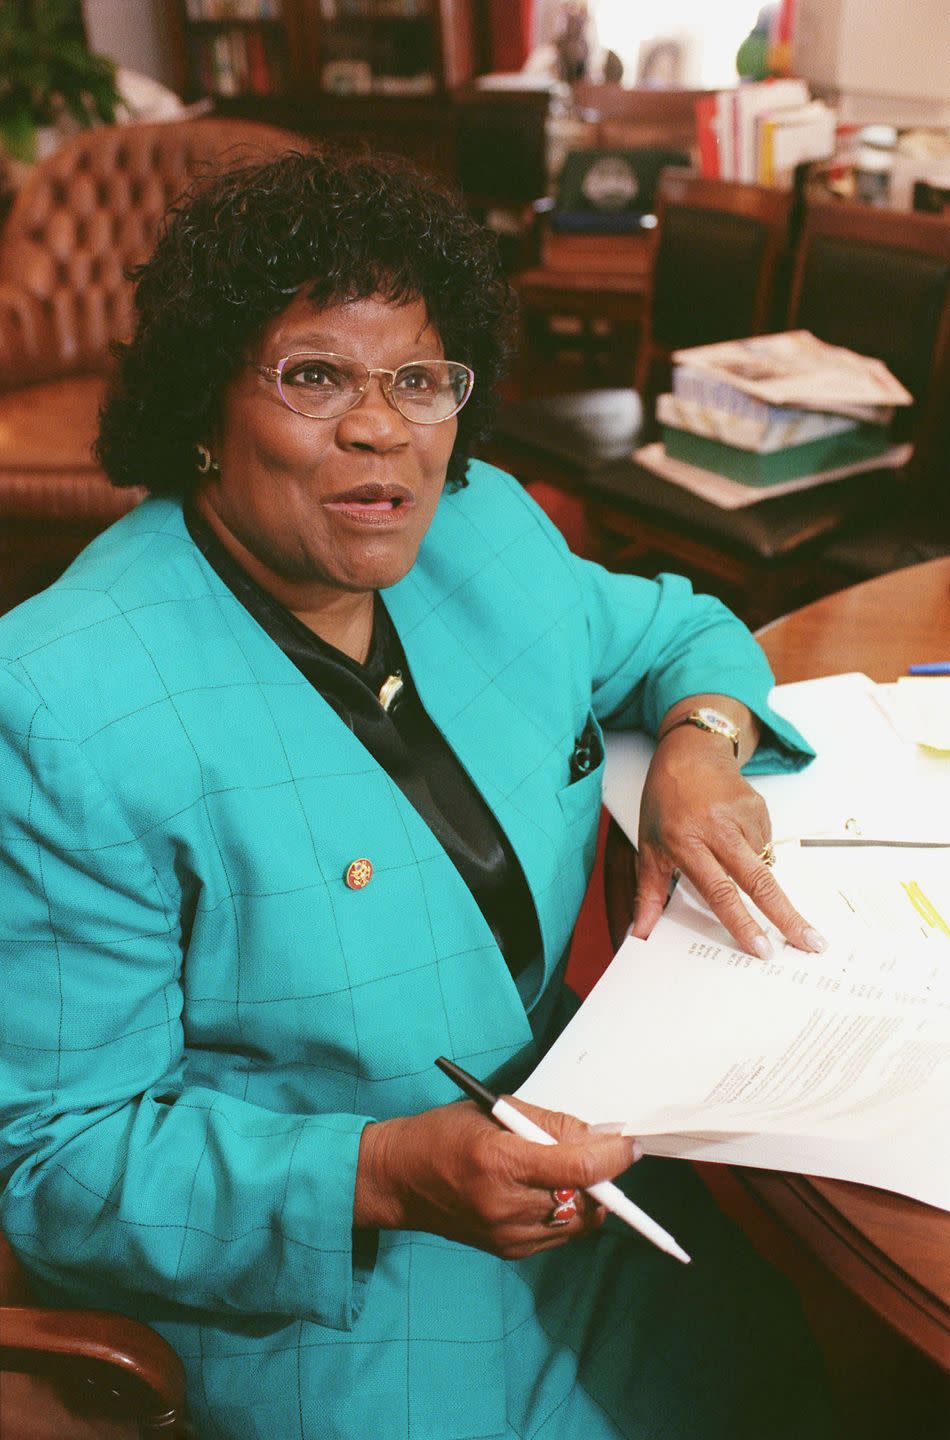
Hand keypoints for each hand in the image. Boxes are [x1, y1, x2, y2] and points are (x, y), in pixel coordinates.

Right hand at [355, 1099, 637, 1258]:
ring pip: (579, 1221)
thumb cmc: (443, 1134)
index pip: (577, 1168)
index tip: (631, 1145)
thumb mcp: (494, 1111)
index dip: (613, 1157)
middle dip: (602, 1175)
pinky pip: (559, 1233)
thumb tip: (602, 1134)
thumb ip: (551, 1123)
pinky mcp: (508, 1251)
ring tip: (562, 1170)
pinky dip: (565, 1211)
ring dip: (586, 1195)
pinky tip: (543, 1190)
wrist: (397, 1180)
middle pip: (585, 1198)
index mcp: (499, 1161)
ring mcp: (507, 1235)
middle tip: (599, 1152)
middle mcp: (505, 1205)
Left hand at [631, 725, 824, 955]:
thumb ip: (648, 893)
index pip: (719, 891)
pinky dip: (755, 856)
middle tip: (812, 943)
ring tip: (735, 861)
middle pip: (759, 882)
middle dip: (788, 916)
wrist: (690, 751)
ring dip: (761, 883)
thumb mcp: (648, 846)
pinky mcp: (761, 809)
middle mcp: (718, 829)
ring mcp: (743, 817)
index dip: (742, 923)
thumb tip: (641, 933)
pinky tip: (737, 842)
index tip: (762, 948)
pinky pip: (765, 847)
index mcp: (687, 841)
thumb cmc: (666, 799)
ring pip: (763, 866)